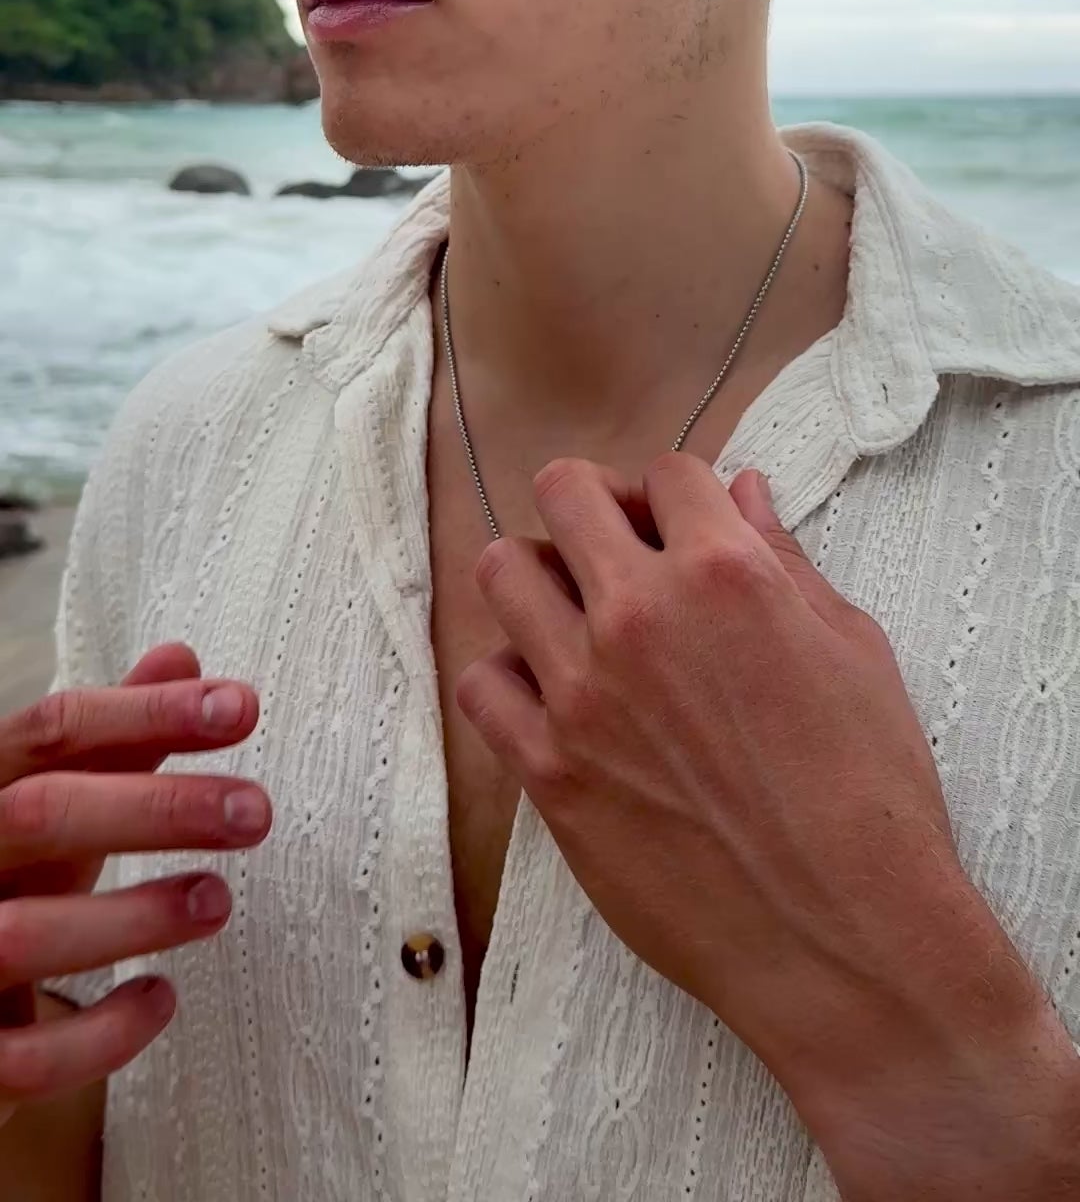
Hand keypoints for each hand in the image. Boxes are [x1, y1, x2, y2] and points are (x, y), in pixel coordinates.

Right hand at [0, 645, 270, 1127]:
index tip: (243, 705)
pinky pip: (25, 1059)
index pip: (54, 729)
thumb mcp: (55, 798)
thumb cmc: (14, 872)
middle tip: (259, 811)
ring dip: (134, 916)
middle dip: (156, 808)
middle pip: (40, 813)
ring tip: (219, 899)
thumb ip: (113, 737)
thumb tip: (182, 655)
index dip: (147, 713)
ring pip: (24, 933)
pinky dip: (100, 1034)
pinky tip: (161, 1000)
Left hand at [456, 452, 1004, 1110]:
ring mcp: (582, 692)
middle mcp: (640, 615)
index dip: (678, 495)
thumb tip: (741, 491)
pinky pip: (481, 684)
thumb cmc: (871, 794)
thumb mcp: (854, 650)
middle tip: (622, 556)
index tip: (684, 530)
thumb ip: (784, 559)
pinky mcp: (548, 771)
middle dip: (594, 507)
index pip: (667, 470)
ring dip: (540, 580)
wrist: (843, 937)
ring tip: (578, 622)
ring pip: (502, 572)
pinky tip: (554, 701)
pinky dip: (510, 679)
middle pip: (561, 491)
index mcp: (726, 572)